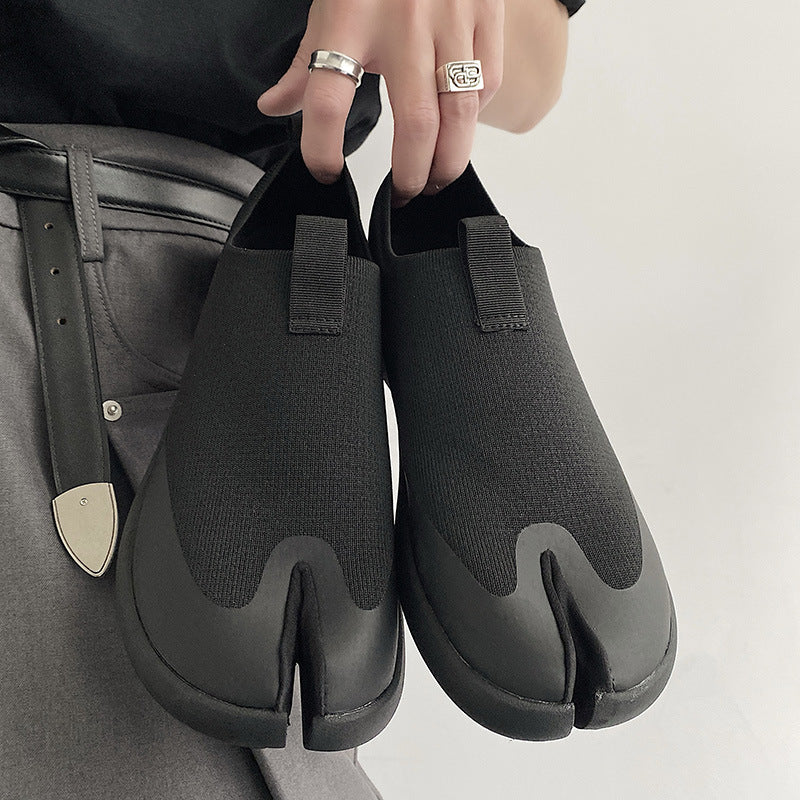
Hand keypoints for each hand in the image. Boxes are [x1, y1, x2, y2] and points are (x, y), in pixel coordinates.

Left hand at [256, 0, 564, 205]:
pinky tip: (459, 129)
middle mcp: (404, 24)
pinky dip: (473, 118)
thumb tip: (275, 108)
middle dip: (412, 173)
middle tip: (404, 192)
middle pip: (415, 123)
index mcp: (350, 20)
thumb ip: (305, 63)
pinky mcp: (486, 15)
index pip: (328, 100)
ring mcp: (452, 19)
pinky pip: (486, 84)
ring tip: (437, 179)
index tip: (325, 173)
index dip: (322, 149)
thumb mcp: (330, 7)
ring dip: (449, 160)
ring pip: (459, 113)